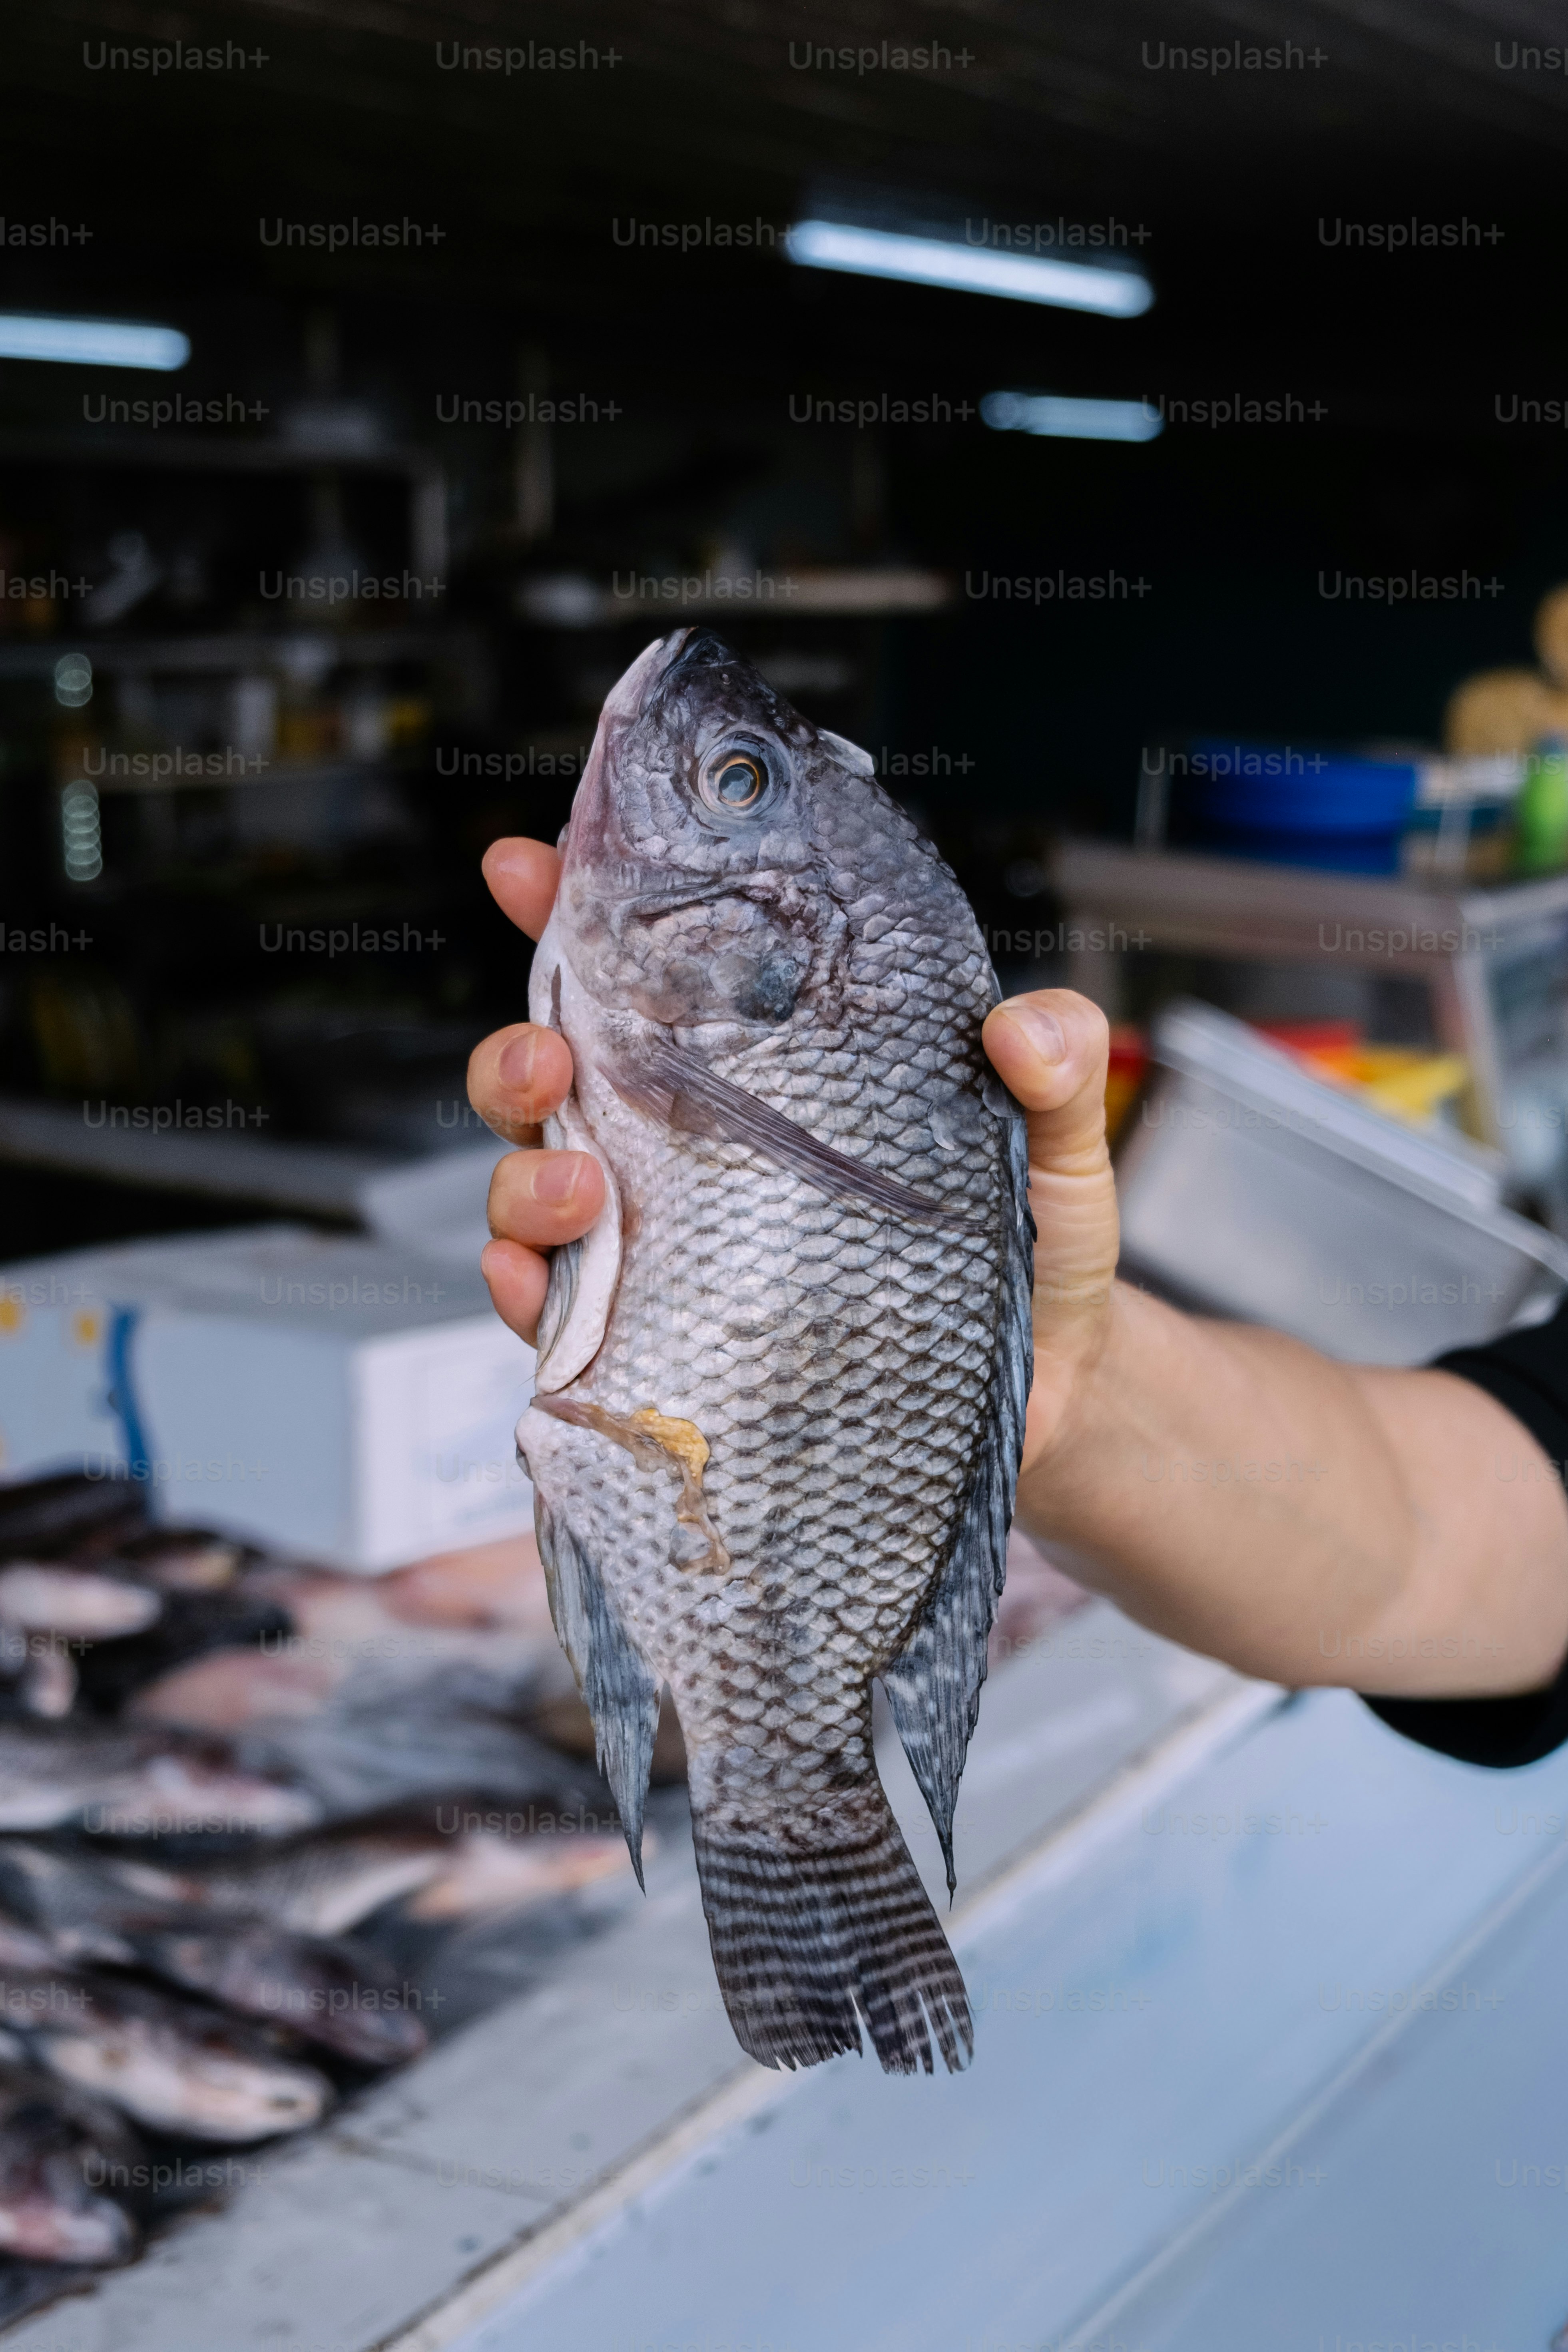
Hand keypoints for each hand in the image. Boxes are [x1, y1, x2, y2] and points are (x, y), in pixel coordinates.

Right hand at [470, 841, 1121, 1432]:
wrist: (1046, 1390)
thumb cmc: (1030, 1248)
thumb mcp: (1055, 1141)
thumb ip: (1056, 1070)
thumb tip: (1025, 1027)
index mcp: (762, 1068)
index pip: (645, 974)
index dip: (569, 909)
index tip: (529, 865)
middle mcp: (693, 1147)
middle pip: (554, 1080)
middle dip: (514, 1055)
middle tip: (548, 1058)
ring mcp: (669, 1244)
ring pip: (535, 1191)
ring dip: (523, 1181)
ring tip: (581, 1189)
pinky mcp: (667, 1342)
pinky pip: (559, 1315)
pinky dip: (526, 1296)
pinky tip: (539, 1285)